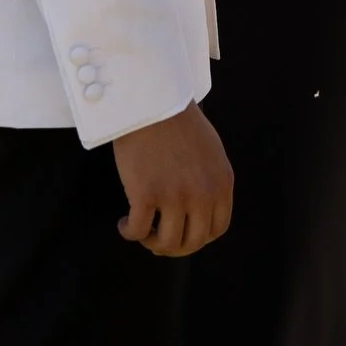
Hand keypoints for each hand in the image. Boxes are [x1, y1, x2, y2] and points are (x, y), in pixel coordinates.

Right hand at [113, 102, 233, 256]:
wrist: (152, 99)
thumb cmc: (176, 120)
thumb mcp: (209, 152)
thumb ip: (210, 181)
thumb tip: (201, 210)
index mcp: (221, 183)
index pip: (217, 229)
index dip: (197, 237)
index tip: (181, 232)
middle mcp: (202, 194)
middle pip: (192, 242)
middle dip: (173, 246)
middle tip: (156, 238)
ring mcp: (175, 196)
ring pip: (166, 242)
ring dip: (150, 242)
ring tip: (141, 230)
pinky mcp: (146, 194)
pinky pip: (137, 230)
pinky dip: (129, 232)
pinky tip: (123, 223)